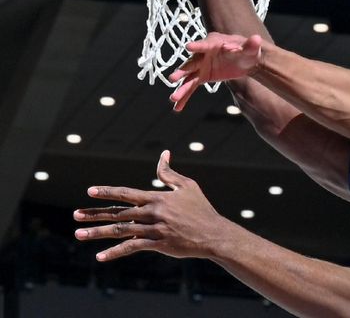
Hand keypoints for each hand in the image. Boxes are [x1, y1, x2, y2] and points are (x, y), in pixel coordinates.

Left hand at [74, 151, 224, 261]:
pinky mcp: (157, 244)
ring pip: (120, 231)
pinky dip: (115, 253)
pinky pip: (131, 248)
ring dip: (97, 232)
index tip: (90, 191)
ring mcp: (153, 230)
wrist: (213, 233)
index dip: (107, 192)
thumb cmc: (201, 208)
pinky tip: (100, 257)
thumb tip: (164, 154)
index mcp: (157, 198)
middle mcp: (152, 213)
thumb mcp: (188, 186)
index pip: (126, 193)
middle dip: (94, 213)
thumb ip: (170, 173)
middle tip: (75, 215)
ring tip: (79, 234)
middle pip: (118, 213)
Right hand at [169, 32, 263, 110]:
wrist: (246, 61)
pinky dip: (185, 97)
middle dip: (183, 71)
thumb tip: (256, 39)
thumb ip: (251, 44)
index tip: (189, 47)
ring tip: (173, 99)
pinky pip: (191, 87)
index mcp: (214, 43)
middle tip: (173, 78)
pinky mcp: (202, 76)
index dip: (198, 46)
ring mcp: (201, 66)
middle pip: (192, 63)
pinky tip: (178, 108)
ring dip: (181, 88)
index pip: (204, 44)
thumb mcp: (251, 48)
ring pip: (189, 78)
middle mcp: (203, 54)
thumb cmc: (248, 51)